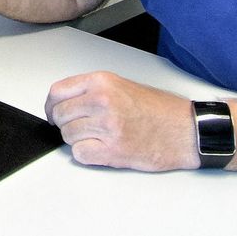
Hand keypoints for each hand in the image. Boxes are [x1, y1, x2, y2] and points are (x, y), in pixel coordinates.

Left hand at [44, 71, 198, 171]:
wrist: (185, 130)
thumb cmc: (159, 109)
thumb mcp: (122, 85)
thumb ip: (92, 90)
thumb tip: (66, 102)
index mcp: (102, 82)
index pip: (57, 92)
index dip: (51, 106)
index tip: (53, 113)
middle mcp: (102, 101)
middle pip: (60, 115)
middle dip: (64, 124)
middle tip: (77, 127)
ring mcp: (107, 126)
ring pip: (68, 136)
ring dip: (77, 139)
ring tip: (96, 137)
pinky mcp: (113, 151)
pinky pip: (80, 154)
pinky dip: (85, 154)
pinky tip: (100, 149)